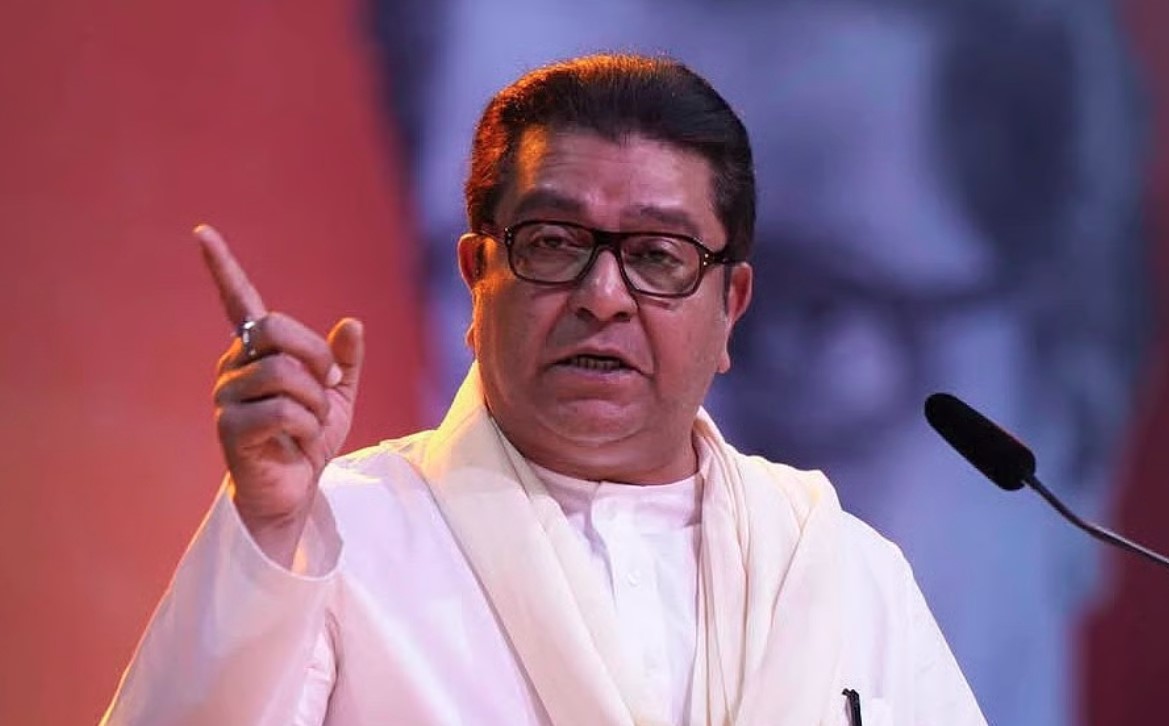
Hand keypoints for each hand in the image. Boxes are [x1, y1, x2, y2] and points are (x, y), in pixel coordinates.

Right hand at [195, 224, 363, 564]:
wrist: (295, 491)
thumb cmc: (308, 440)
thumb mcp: (338, 397)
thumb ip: (345, 361)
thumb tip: (352, 323)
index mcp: (258, 353)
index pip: (237, 301)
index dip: (222, 267)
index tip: (203, 232)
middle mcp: (235, 366)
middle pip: (276, 329)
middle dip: (317, 356)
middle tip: (329, 386)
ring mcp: (228, 396)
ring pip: (285, 373)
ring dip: (315, 402)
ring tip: (310, 423)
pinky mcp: (230, 428)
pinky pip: (284, 410)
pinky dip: (306, 426)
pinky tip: (298, 440)